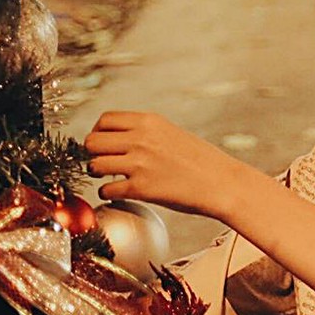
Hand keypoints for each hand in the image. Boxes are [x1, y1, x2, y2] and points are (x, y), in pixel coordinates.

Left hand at [83, 111, 250, 219]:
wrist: (223, 183)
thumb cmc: (201, 162)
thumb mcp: (172, 134)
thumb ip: (145, 133)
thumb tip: (118, 141)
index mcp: (149, 122)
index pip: (104, 120)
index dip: (97, 133)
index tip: (101, 144)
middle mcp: (141, 139)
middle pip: (92, 141)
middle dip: (92, 153)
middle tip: (100, 163)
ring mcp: (140, 163)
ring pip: (94, 165)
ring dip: (96, 174)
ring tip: (107, 178)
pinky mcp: (141, 188)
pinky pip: (107, 189)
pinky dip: (107, 193)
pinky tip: (115, 194)